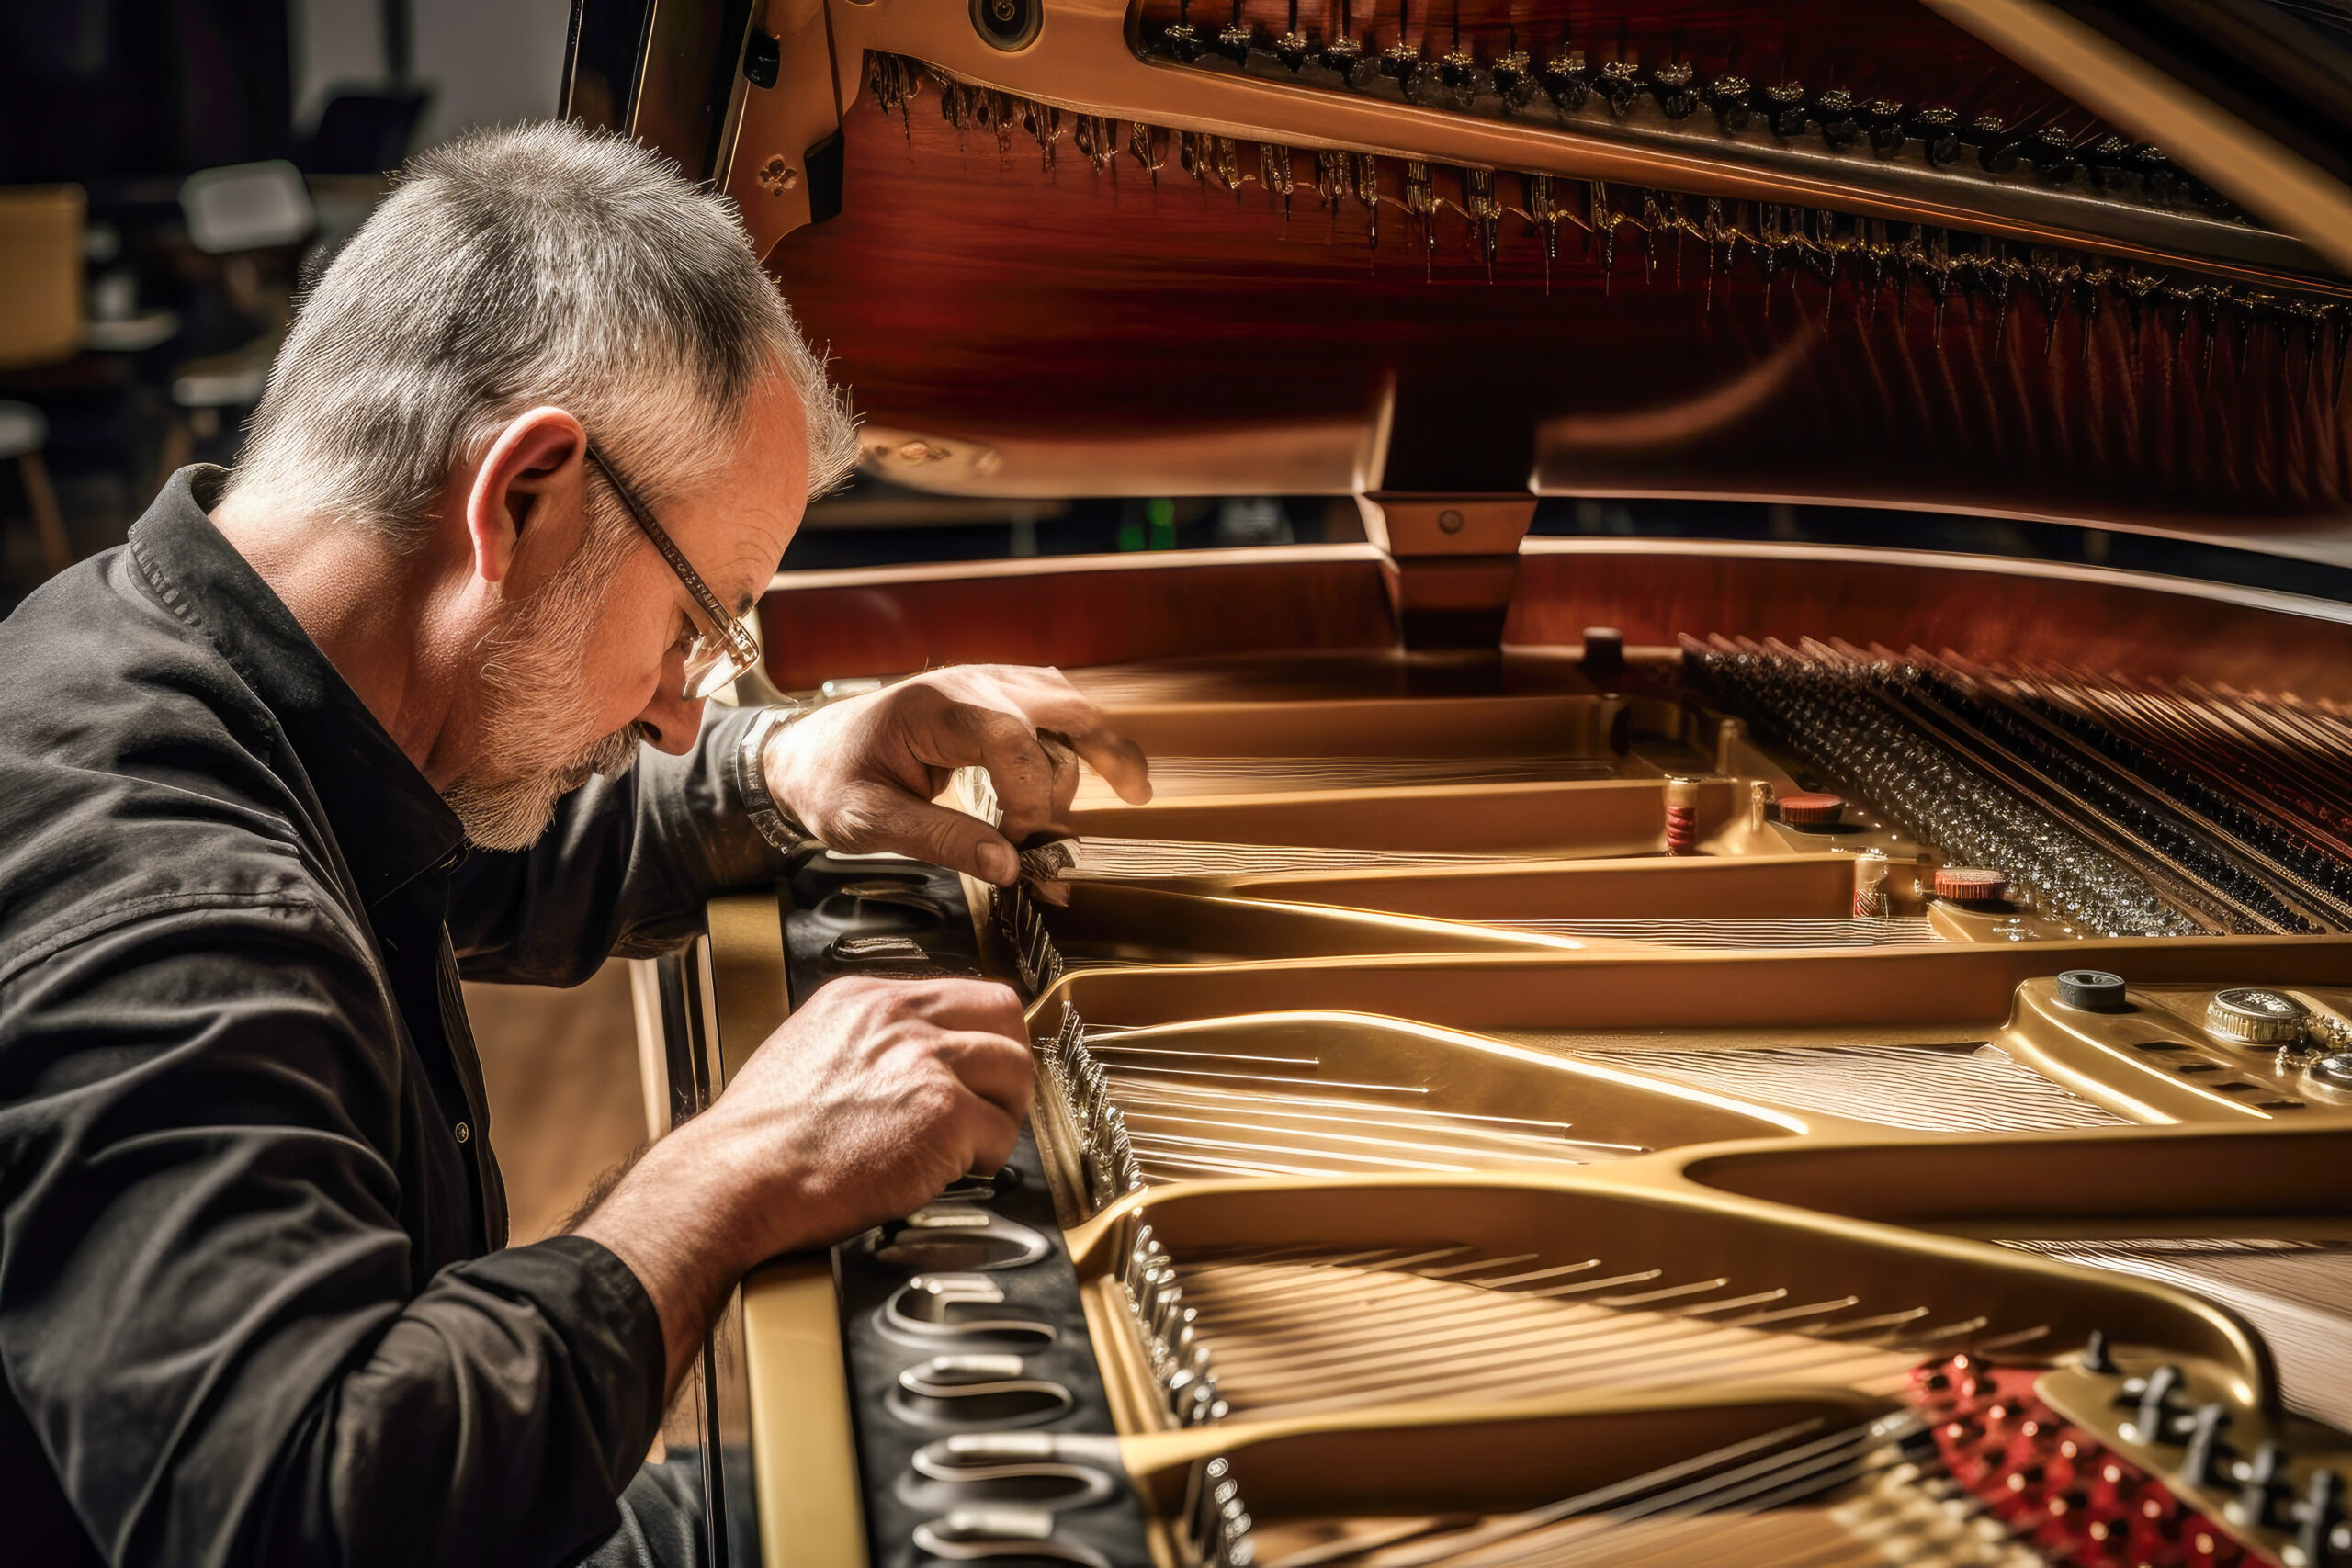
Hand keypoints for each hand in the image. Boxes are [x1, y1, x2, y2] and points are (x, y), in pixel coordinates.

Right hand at [575, 975, 1031, 1391]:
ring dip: (1004, 1111)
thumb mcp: (806, 1050)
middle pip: (1003, 1014)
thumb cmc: (759, 1138)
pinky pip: (1001, 1134)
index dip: (979, 1034)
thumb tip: (905, 1060)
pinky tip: (953, 1169)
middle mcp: (898, 1019)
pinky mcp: (943, 1114)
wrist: (739, 1177)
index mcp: (864, 999)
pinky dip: (987, 1158)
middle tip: (994, 1099)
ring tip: (974, 1140)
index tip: (978, 1062)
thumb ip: (864, 1042)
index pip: (962, 991)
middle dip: (1006, 1062)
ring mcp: (925, 1062)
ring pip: (1015, 1070)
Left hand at [764, 666, 1152, 884]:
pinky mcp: (996, 698)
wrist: (807, 754)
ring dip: (1098, 752)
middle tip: (1086, 835)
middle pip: (1059, 715)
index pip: (1013, 741)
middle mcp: (972, 682)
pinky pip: (1057, 709)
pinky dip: (1085, 738)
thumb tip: (1010, 867)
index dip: (1029, 800)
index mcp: (936, 706)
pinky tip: (1111, 766)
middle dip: (1077, 780)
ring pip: (1068, 708)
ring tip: (1134, 792)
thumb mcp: (868, 822)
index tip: (1018, 848)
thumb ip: (940, 841)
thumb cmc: (830, 782)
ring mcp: (988, 684)